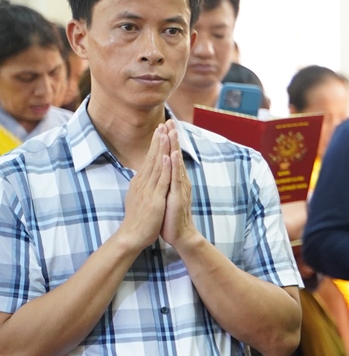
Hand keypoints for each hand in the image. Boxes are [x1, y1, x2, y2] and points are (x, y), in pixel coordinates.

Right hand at [115, 123, 170, 250]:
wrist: (132, 236)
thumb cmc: (138, 218)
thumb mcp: (140, 197)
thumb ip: (142, 186)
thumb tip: (141, 176)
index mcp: (140, 182)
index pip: (149, 159)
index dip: (155, 144)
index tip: (160, 129)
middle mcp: (143, 182)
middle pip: (152, 157)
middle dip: (158, 140)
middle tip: (163, 123)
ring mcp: (148, 190)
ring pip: (156, 165)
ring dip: (161, 148)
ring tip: (165, 133)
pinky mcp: (154, 199)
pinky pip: (161, 181)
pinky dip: (164, 168)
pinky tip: (167, 157)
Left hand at [160, 121, 198, 248]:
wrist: (181, 235)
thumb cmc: (171, 217)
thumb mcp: (166, 195)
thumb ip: (165, 183)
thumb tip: (160, 173)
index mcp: (175, 180)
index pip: (172, 157)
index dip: (169, 141)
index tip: (165, 126)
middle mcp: (180, 181)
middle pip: (176, 156)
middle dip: (173, 138)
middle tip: (170, 121)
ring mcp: (180, 188)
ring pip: (176, 164)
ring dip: (174, 147)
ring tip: (172, 132)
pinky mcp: (178, 196)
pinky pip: (175, 179)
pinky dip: (173, 166)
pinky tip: (172, 155)